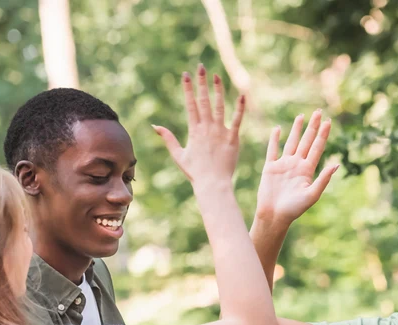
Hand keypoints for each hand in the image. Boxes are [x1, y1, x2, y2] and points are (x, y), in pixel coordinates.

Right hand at [154, 64, 244, 187]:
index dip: (188, 88)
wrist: (212, 184)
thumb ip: (168, 138)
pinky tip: (242, 95)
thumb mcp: (178, 155)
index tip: (186, 74)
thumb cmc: (195, 172)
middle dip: (201, 83)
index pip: (190, 105)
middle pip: (203, 101)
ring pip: (219, 107)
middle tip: (201, 67)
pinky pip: (238, 120)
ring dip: (218, 90)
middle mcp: (206, 128)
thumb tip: (155, 126)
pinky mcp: (233, 139)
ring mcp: (220, 133)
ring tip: (217, 76)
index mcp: (194, 131)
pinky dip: (240, 108)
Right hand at [255, 110, 338, 224]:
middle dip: (313, 127)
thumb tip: (336, 164)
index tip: (328, 122)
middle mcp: (296, 164)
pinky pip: (272, 150)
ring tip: (302, 116)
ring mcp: (283, 165)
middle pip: (307, 141)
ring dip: (297, 129)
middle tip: (318, 112)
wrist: (274, 215)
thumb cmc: (294, 209)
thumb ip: (323, 179)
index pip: (317, 148)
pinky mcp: (270, 167)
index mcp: (307, 170)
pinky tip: (277, 129)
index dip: (323, 135)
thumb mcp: (312, 194)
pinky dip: (274, 139)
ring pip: (291, 142)